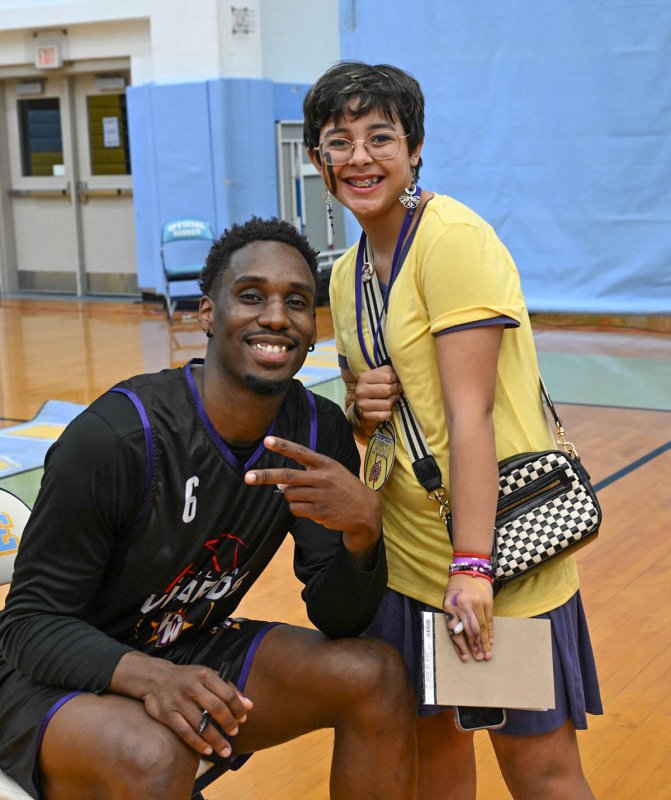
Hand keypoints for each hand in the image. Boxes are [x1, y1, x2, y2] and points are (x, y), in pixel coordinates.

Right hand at [112, 653, 252, 757]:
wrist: (155, 677)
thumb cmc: (188, 678)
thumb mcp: (207, 676)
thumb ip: (228, 689)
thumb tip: (249, 705)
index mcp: (205, 675)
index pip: (227, 693)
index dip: (237, 708)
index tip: (243, 719)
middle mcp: (192, 686)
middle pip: (216, 707)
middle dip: (228, 723)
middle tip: (235, 732)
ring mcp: (178, 701)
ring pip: (200, 723)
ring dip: (215, 739)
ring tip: (225, 749)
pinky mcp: (167, 714)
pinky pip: (185, 732)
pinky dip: (197, 743)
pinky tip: (207, 750)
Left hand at [244, 436, 381, 561]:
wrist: (365, 509)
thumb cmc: (344, 487)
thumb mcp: (331, 472)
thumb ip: (307, 473)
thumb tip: (280, 483)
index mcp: (325, 463)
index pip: (300, 452)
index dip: (283, 446)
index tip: (266, 440)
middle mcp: (321, 478)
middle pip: (286, 476)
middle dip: (265, 476)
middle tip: (248, 477)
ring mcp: (319, 495)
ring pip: (289, 495)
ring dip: (292, 497)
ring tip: (309, 497)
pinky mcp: (318, 511)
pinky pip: (295, 509)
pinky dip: (298, 508)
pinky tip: (313, 507)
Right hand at [354, 366, 401, 424]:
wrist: (365, 399)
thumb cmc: (377, 385)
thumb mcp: (381, 374)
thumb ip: (390, 372)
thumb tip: (402, 375)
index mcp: (364, 377)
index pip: (388, 377)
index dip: (396, 380)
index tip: (395, 382)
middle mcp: (361, 391)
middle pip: (387, 390)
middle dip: (395, 391)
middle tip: (396, 391)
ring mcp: (362, 404)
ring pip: (387, 404)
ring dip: (392, 402)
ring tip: (392, 399)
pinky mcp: (365, 415)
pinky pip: (383, 415)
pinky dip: (388, 413)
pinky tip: (387, 409)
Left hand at [443, 574, 493, 661]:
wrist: (468, 570)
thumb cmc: (455, 588)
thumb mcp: (448, 601)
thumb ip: (453, 618)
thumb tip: (461, 639)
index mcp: (449, 606)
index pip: (455, 630)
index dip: (461, 646)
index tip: (466, 658)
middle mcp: (463, 605)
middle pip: (470, 630)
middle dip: (475, 647)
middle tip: (480, 658)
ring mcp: (477, 603)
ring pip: (482, 627)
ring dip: (484, 642)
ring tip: (487, 654)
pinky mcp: (487, 601)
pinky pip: (489, 620)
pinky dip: (490, 632)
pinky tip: (491, 641)